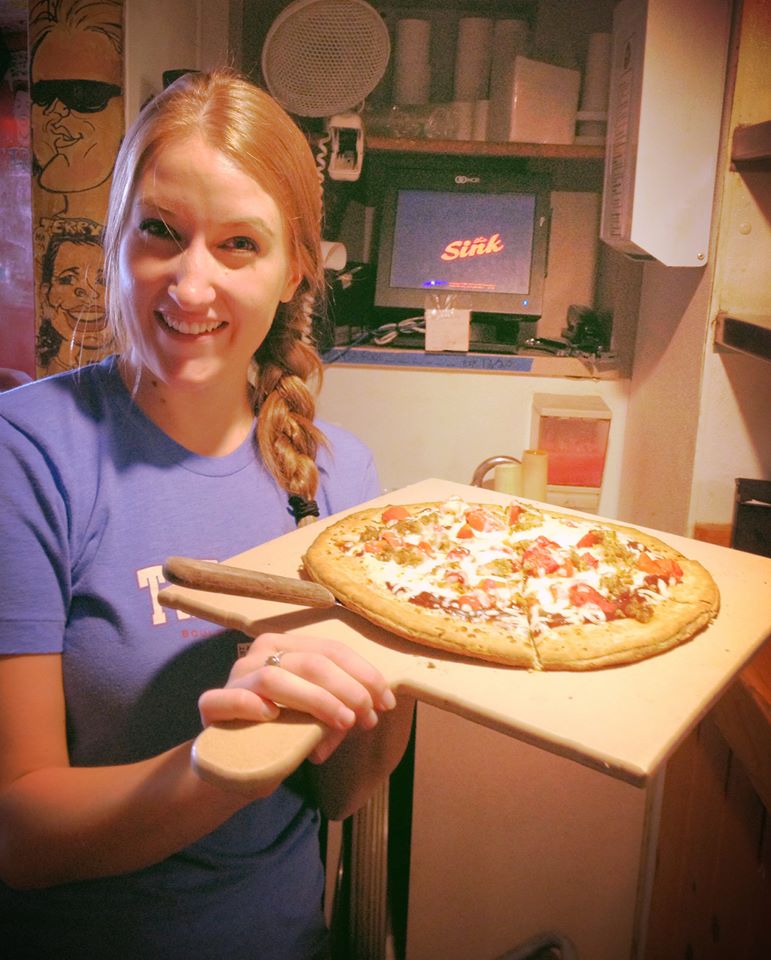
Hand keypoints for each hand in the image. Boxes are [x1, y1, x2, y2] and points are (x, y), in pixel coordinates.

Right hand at [197, 633, 396, 762]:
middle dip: (348, 688)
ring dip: (317, 699)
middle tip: (368, 716)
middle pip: (310, 662)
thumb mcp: (317, 720)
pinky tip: (274, 716)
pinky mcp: (212, 706)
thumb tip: (372, 711)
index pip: (330, 650)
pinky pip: (232, 698)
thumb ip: (339, 709)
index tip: (387, 701)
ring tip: (343, 721)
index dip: (363, 673)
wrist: (233, 766)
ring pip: (276, 677)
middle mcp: (258, 654)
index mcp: (286, 647)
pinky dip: (253, 704)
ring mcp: (233, 678)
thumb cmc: (280, 736)